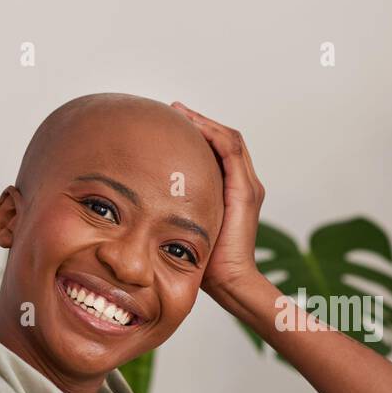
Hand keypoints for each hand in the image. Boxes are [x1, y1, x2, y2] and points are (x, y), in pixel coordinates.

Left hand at [169, 101, 265, 297]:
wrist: (229, 281)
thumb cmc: (206, 262)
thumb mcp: (188, 226)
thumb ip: (177, 208)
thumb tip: (143, 198)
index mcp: (234, 191)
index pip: (220, 151)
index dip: (199, 133)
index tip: (172, 125)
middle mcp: (245, 185)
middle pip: (225, 139)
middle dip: (200, 122)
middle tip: (174, 111)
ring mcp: (248, 187)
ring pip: (229, 139)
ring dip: (204, 122)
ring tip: (180, 112)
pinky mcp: (245, 191)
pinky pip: (230, 150)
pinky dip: (212, 134)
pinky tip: (191, 126)